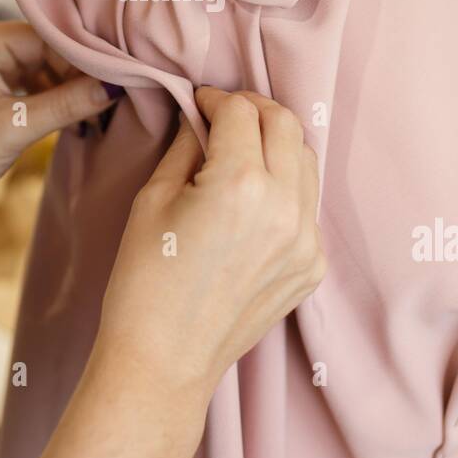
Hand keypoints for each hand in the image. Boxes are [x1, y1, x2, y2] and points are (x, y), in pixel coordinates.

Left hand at [0, 20, 116, 237]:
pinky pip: (38, 81)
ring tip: (105, 106)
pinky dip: (60, 96)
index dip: (86, 55)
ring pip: (48, 65)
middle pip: (51, 46)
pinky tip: (84, 113)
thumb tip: (116, 87)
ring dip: (74, 86)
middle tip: (121, 91)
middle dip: (82, 71)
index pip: (48, 35)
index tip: (124, 73)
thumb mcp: (14, 130)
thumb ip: (67, 104)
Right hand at [94, 87, 325, 408]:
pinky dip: (284, 190)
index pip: (240, 111)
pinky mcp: (313, 267)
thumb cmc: (145, 280)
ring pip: (306, 162)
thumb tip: (201, 116)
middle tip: (224, 116)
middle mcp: (284, 208)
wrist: (165, 360)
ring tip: (240, 154)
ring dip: (276, 146)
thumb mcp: (153, 200)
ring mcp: (306, 241)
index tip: (199, 101)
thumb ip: (186, 146)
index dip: (215, 98)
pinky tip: (250, 204)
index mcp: (240, 185)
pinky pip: (307, 207)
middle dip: (253, 110)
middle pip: (285, 125)